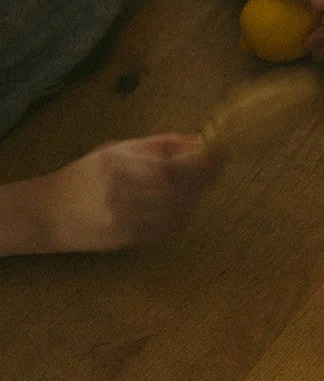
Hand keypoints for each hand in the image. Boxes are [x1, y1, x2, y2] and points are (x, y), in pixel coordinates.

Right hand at [13, 135, 219, 253]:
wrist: (48, 214)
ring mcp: (125, 220)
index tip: (218, 153)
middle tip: (213, 169)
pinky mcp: (129, 241)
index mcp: (115, 165)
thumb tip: (198, 139)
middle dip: (202, 178)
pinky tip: (178, 207)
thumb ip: (158, 144)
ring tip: (192, 187)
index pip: (169, 166)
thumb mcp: (116, 150)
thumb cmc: (84, 176)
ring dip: (194, 197)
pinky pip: (169, 230)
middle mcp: (120, 193)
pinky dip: (182, 217)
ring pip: (178, 211)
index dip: (200, 161)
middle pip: (178, 189)